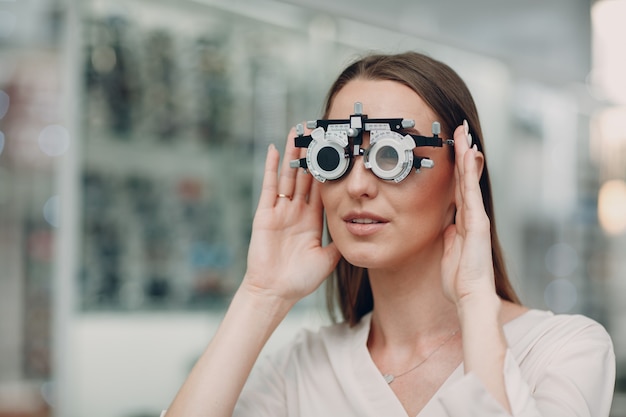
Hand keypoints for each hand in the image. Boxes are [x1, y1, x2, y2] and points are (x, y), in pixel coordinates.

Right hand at [242, 126, 341, 304]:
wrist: (276, 292)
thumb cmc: (300, 280)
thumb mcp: (329, 258)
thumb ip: (341, 240)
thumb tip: (361, 228)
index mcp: (312, 219)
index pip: (322, 188)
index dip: (329, 170)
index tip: (336, 151)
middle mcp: (296, 211)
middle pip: (305, 176)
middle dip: (311, 154)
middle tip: (317, 131)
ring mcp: (280, 211)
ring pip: (289, 176)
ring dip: (294, 154)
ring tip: (298, 131)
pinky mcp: (265, 214)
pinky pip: (270, 186)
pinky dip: (272, 168)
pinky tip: (276, 149)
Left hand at [441, 122, 495, 306]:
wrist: (471, 295)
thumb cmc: (460, 279)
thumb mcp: (449, 251)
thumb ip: (449, 236)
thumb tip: (447, 226)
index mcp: (463, 222)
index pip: (458, 189)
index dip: (456, 169)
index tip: (454, 149)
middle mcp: (472, 216)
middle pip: (465, 179)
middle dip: (463, 155)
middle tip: (461, 131)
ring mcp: (476, 217)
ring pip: (469, 180)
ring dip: (466, 155)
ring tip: (463, 133)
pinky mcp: (477, 222)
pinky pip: (470, 192)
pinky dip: (468, 172)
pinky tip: (468, 154)